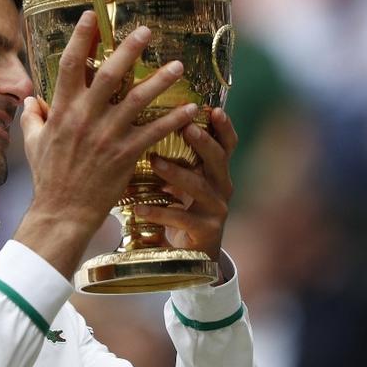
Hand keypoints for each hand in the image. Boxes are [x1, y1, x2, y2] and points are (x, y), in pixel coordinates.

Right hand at [15, 11, 198, 277]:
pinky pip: (154, 132)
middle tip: (146, 31)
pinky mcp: (125, 155)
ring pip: (137, 100)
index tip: (92, 17)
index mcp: (62, 110)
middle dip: (128, 49)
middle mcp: (85, 118)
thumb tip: (30, 99)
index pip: (69, 65)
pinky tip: (190, 109)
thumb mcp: (34, 143)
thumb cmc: (49, 177)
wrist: (62, 212)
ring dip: (159, 80)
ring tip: (178, 65)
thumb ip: (32, 117)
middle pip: (108, 74)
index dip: (81, 38)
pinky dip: (174, 120)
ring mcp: (107, 136)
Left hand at [134, 107, 237, 261]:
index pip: (227, 145)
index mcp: (217, 171)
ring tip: (155, 162)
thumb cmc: (182, 210)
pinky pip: (182, 219)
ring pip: (199, 187)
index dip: (224, 127)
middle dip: (203, 142)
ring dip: (177, 173)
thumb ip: (176, 158)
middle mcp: (222, 187)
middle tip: (187, 127)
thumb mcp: (182, 182)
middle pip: (218, 160)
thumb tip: (149, 124)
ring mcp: (216, 210)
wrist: (191, 257)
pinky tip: (139, 208)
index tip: (214, 109)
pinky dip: (159, 212)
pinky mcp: (206, 232)